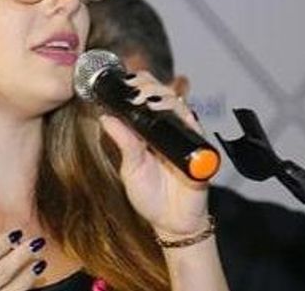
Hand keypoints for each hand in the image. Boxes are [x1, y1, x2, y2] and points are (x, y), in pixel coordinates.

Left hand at [99, 71, 209, 237]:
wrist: (172, 223)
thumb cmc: (150, 196)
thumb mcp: (130, 167)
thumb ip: (123, 142)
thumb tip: (105, 117)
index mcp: (148, 131)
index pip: (145, 97)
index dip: (137, 86)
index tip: (123, 83)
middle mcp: (167, 129)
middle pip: (163, 94)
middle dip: (149, 86)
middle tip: (135, 90)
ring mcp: (183, 137)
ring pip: (179, 105)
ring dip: (164, 98)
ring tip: (148, 100)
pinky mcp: (199, 150)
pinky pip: (195, 128)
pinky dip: (186, 119)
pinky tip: (176, 114)